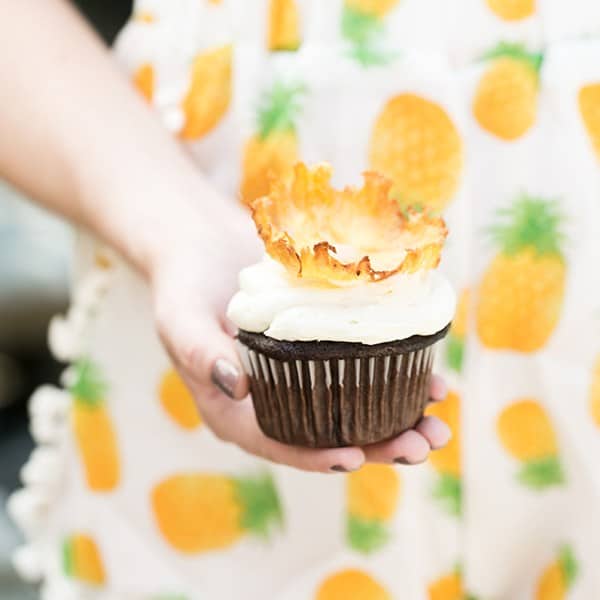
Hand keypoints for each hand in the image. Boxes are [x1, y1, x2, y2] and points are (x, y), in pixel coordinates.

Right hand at [151, 199, 451, 472]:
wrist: (202, 241)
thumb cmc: (183, 283)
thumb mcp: (180, 317)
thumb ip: (202, 354)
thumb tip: (239, 390)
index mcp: (236, 408)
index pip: (279, 443)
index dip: (316, 456)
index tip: (355, 457)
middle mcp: (274, 398)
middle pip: (328, 433)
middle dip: (377, 445)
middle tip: (422, 444)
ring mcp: (302, 371)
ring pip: (354, 406)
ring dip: (398, 415)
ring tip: (440, 418)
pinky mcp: (322, 342)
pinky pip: (361, 365)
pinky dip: (396, 371)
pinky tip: (430, 374)